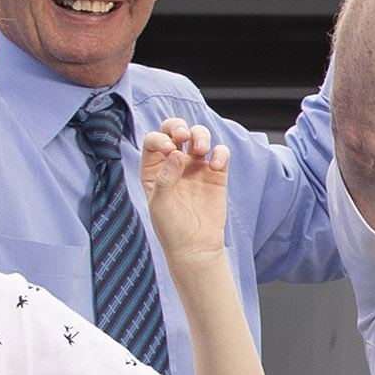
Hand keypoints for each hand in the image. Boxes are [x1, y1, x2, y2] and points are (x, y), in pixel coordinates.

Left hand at [139, 117, 233, 258]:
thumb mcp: (160, 204)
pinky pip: (220, 153)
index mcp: (153, 168)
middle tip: (184, 136)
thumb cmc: (171, 229)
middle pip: (174, 130)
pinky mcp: (216, 174)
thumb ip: (165, 178)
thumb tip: (177, 153)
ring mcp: (196, 167)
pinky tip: (216, 166)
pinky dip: (220, 153)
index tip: (170, 151)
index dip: (161, 140)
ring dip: (201, 135)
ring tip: (202, 149)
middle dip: (178, 127)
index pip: (153, 141)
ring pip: (198, 136)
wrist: (196, 248)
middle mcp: (174, 163)